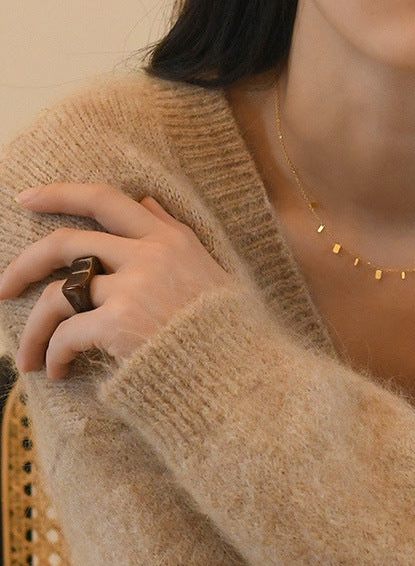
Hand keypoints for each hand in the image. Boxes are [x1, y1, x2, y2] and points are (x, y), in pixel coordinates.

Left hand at [0, 183, 233, 378]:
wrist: (239, 370)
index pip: (106, 199)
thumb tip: (148, 199)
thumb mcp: (208, 268)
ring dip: (34, 329)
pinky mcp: (120, 322)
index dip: (60, 194)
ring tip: (29, 357)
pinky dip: (55, 356)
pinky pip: (67, 333)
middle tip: (2, 288)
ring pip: (57, 295)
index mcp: (169, 238)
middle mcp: (149, 254)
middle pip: (66, 242)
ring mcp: (133, 287)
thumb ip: (174, 233)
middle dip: (23, 264)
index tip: (26, 198)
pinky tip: (59, 371)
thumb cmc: (226, 327)